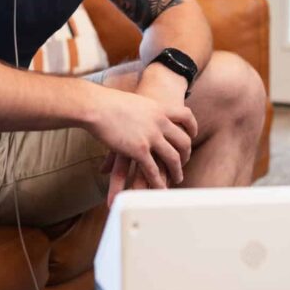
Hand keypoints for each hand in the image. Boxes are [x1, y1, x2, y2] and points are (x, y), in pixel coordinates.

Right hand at [87, 88, 196, 203]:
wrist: (97, 105)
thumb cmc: (108, 102)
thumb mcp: (135, 102)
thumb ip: (142, 109)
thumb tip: (141, 111)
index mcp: (159, 108)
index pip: (185, 116)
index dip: (192, 127)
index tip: (192, 135)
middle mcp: (160, 123)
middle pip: (183, 141)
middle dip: (186, 154)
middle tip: (184, 162)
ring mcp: (151, 137)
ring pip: (172, 158)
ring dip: (176, 171)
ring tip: (177, 179)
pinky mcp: (139, 150)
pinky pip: (153, 170)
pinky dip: (158, 181)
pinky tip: (160, 188)